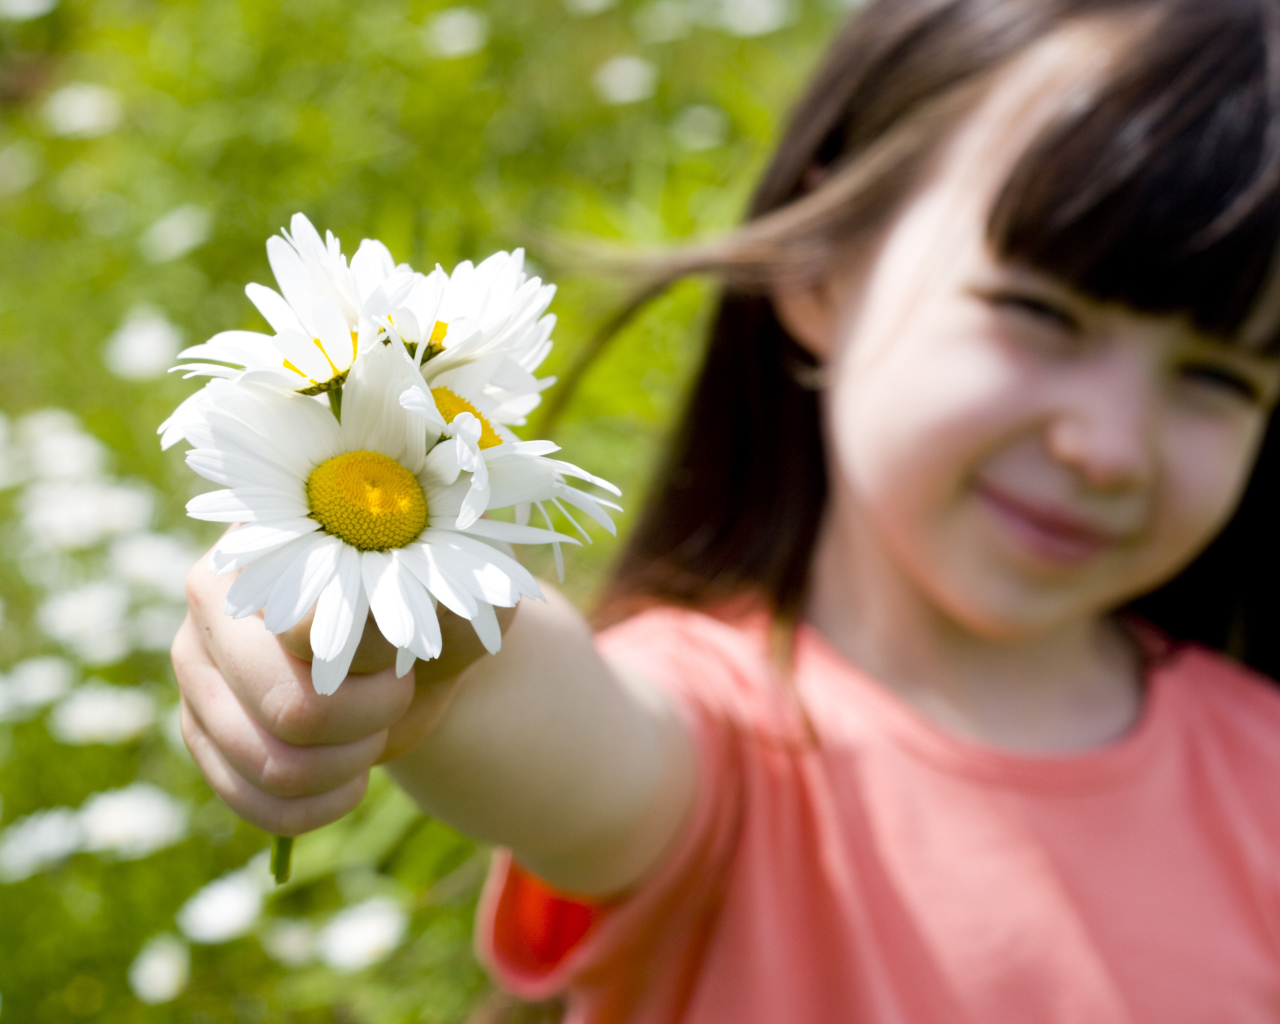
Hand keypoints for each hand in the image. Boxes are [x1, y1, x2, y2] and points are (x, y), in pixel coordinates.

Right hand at [172, 544, 514, 835]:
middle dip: (369, 717)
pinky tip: (350, 780)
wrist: (415, 652)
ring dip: (350, 763)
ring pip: (273, 764)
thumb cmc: (438, 607)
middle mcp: (213, 596)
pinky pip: (252, 803)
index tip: (408, 650)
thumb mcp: (459, 596)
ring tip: (374, 728)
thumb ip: (431, 598)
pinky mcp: (198, 731)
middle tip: (397, 692)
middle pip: (289, 705)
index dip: (376, 660)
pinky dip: (318, 807)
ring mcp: (195, 668)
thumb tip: (372, 620)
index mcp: (275, 539)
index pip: (308, 627)